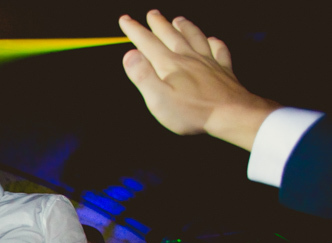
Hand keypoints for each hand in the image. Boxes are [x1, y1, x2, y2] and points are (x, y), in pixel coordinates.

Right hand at [119, 11, 279, 149]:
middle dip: (159, 24)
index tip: (126, 20)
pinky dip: (215, 43)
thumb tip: (129, 55)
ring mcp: (208, 62)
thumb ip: (143, 76)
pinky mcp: (223, 70)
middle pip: (171, 36)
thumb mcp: (158, 99)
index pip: (148, 43)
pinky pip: (219, 51)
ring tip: (179, 20)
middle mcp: (188, 58)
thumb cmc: (191, 112)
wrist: (230, 114)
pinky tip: (212, 40)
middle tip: (152, 14)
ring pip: (195, 38)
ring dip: (185, 27)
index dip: (135, 30)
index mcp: (170, 65)